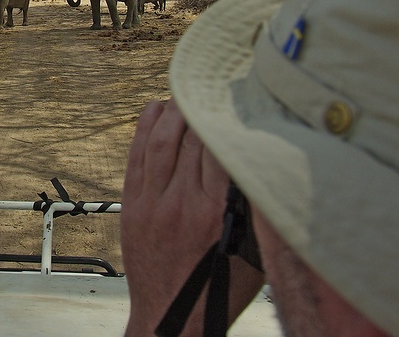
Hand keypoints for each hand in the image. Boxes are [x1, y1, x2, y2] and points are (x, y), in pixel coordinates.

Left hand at [121, 99, 262, 336]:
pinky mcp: (133, 205)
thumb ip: (258, 209)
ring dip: (173, 111)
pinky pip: (137, 155)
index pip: (221, 149)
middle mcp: (183, 203)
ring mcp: (153, 202)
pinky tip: (155, 110)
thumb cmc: (219, 290)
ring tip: (185, 94)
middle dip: (202, 108)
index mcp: (217, 214)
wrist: (172, 320)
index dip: (227, 118)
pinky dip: (145, 128)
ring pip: (161, 141)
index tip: (237, 97)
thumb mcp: (255, 254)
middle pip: (191, 139)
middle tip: (212, 86)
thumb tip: (265, 165)